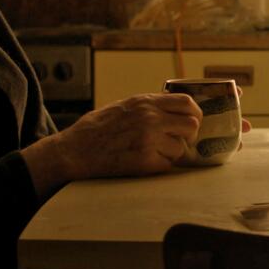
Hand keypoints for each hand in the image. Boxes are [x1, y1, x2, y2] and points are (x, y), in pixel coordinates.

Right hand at [24, 93, 201, 185]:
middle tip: (176, 141)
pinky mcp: (144, 161)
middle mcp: (149, 118)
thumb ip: (150, 106)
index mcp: (145, 102)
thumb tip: (176, 111)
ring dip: (171, 153)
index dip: (195, 114)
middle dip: (187, 136)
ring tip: (152, 153)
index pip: (186, 102)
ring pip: (181, 148)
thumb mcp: (124, 106)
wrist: (73, 151)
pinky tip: (143, 162)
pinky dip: (159, 166)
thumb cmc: (96, 129)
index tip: (192, 122)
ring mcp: (148, 139)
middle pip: (191, 125)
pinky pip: (167, 165)